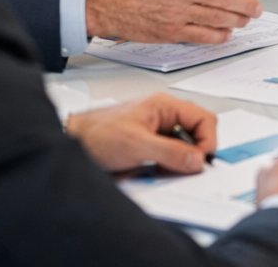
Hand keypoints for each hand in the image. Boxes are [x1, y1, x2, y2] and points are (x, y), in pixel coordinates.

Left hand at [65, 92, 215, 173]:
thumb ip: (170, 152)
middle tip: (183, 169)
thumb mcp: (137, 145)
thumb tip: (198, 160)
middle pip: (197, 133)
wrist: (70, 141)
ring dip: (178, 162)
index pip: (204, 120)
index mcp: (166, 106)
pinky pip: (170, 156)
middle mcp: (164, 116)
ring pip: (184, 147)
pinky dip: (167, 167)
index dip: (207, 141)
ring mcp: (157, 130)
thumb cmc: (96, 134)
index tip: (200, 162)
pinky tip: (153, 172)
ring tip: (163, 170)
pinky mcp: (149, 145)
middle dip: (193, 154)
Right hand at [86, 0, 266, 43]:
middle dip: (246, 4)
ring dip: (237, 20)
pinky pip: (202, 36)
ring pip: (216, 18)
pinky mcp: (169, 32)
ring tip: (245, 19)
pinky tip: (226, 32)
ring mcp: (174, 13)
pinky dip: (219, 36)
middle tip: (257, 7)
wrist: (106, 3)